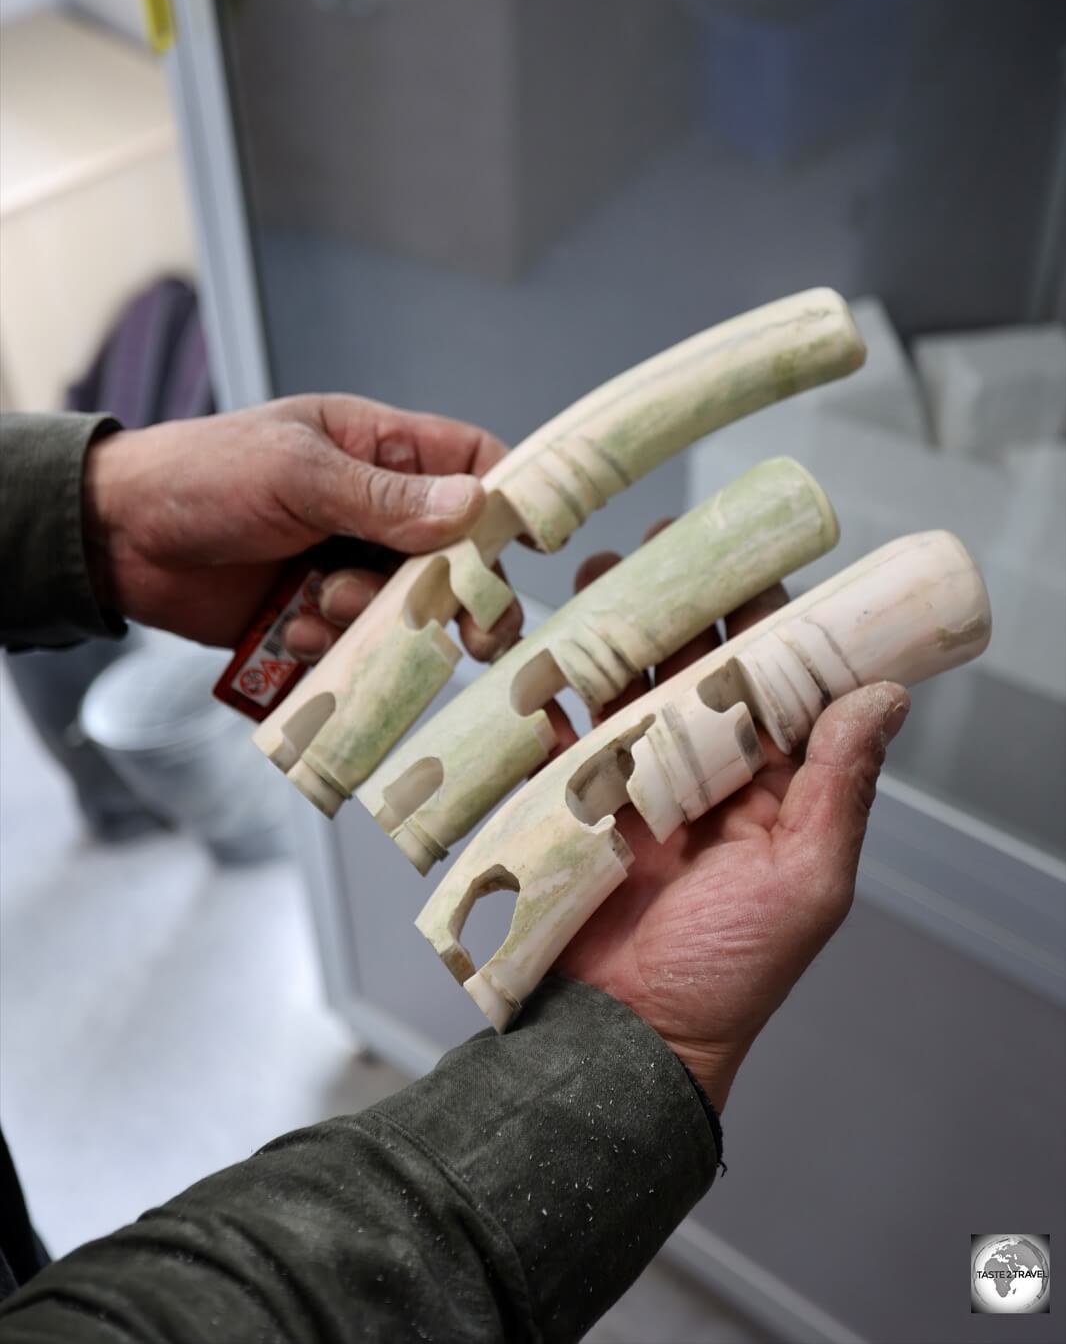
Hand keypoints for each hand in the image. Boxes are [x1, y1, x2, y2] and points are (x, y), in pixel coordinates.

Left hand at [83, 395, 521, 653]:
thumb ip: (384, 497)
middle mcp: (374, 510)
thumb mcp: (295, 472)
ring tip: (323, 603)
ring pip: (407, 609)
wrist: (112, 539)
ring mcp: (345, 566)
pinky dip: (332, 646)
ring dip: (377, 619)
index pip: (472, 464)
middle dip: (460, 591)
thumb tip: (475, 504)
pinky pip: (355, 646)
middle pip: (457, 554)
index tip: (534, 544)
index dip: (510, 499)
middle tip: (474, 630)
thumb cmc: (202, 476)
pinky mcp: (314, 618)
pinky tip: (291, 627)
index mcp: (378, 450)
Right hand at [552, 538, 909, 1111]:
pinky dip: (546, 699)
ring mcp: (633, 791)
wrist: (623, 1041)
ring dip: (612, 637)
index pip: (775, 687)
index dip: (766, 624)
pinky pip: (556, 739)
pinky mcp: (569, 807)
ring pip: (625, 692)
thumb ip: (837, 786)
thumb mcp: (804, 880)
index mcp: (770, 791)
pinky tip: (539, 658)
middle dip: (678, 611)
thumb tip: (884, 696)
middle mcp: (704, 779)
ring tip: (599, 582)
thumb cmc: (728, 974)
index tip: (750, 562)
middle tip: (659, 551)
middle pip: (694, 674)